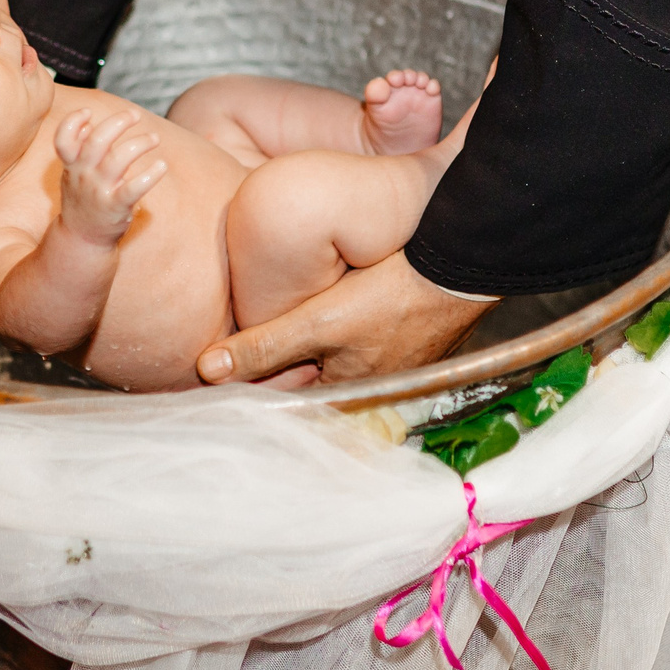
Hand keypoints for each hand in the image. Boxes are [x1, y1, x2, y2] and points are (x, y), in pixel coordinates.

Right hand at [55, 108, 164, 243]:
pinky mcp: (116, 206)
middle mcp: (83, 176)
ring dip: (140, 143)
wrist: (82, 238)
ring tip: (154, 138)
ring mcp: (99, 191)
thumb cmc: (82, 199)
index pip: (63, 139)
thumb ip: (78, 149)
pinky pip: (135, 187)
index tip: (89, 112)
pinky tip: (162, 166)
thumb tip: (87, 122)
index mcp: (72, 165)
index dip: (73, 121)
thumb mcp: (72, 173)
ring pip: (119, 159)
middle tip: (135, 115)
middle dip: (118, 122)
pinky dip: (151, 175)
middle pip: (97, 141)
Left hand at [197, 251, 492, 383]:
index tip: (216, 380)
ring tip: (268, 328)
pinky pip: (354, 342)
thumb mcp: (321, 323)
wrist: (461, 262)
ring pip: (330, 361)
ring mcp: (391, 364)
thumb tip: (208, 370)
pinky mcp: (402, 337)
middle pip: (309, 383)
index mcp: (351, 397)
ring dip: (304, 349)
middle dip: (276, 368)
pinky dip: (332, 332)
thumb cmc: (397, 296)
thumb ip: (265, 346)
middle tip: (232, 353)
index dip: (252, 390)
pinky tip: (318, 311)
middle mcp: (372, 390)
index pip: (289, 406)